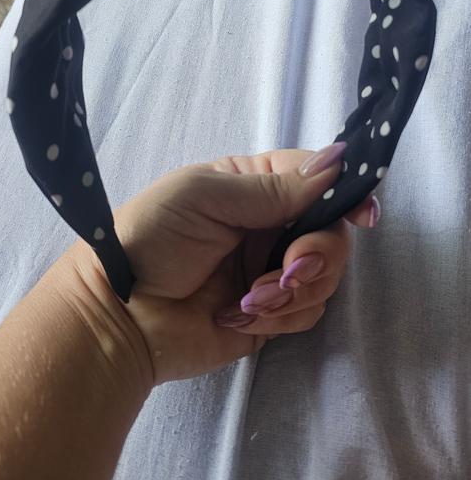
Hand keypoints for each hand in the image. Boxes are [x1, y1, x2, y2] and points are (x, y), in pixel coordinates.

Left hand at [73, 146, 379, 386]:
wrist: (116, 318)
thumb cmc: (149, 240)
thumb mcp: (204, 196)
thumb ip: (272, 187)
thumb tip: (338, 161)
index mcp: (254, 186)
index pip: (318, 180)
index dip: (347, 195)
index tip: (363, 216)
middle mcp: (270, 226)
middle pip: (332, 233)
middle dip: (316, 255)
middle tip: (285, 271)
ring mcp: (270, 272)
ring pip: (324, 278)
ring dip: (291, 292)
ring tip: (247, 300)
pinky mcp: (269, 316)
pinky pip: (305, 315)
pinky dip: (277, 318)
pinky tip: (236, 317)